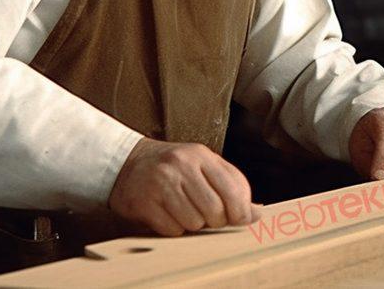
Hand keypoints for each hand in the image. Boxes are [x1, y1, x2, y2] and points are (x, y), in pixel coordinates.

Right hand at [108, 138, 260, 235]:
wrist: (127, 163)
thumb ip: (231, 185)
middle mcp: (181, 166)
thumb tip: (257, 214)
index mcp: (200, 155)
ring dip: (193, 224)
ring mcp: (161, 184)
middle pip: (215, 211)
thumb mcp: (203, 165)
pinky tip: (168, 214)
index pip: (234, 190)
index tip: (239, 218)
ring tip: (184, 210)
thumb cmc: (172, 167)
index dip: (241, 212)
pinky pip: (172, 229)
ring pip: (194, 223)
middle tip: (207, 215)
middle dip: (215, 221)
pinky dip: (174, 228)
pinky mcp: (144, 202)